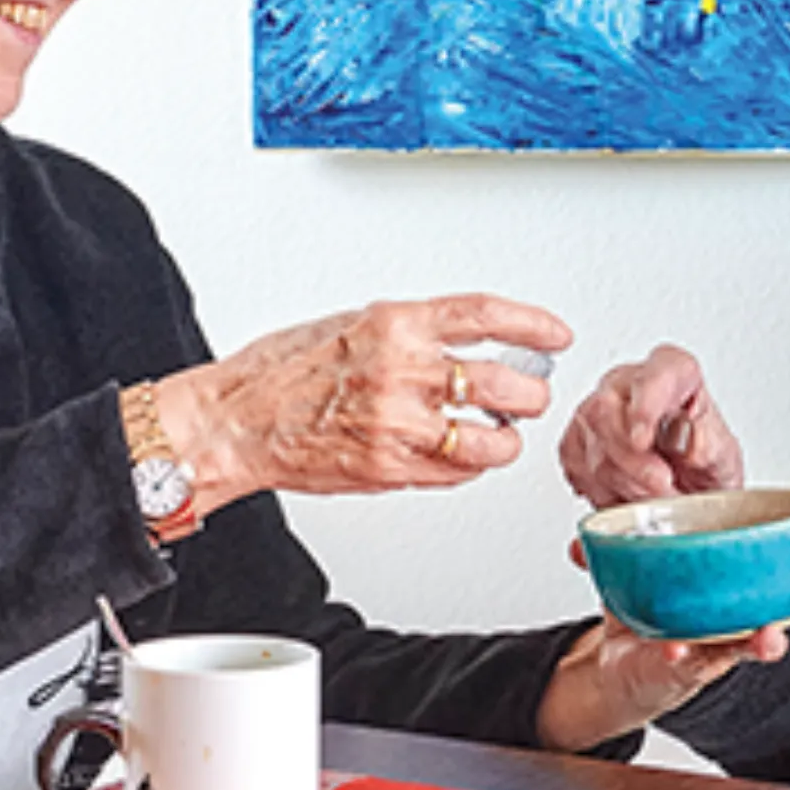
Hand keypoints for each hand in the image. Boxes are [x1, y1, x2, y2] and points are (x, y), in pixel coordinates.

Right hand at [159, 295, 571, 506]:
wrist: (235, 421)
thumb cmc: (280, 372)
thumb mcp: (351, 324)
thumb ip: (409, 332)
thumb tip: (460, 340)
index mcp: (394, 324)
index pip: (485, 316)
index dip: (532, 324)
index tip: (554, 334)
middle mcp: (403, 372)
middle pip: (506, 383)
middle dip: (531, 393)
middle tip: (531, 394)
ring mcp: (399, 425)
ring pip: (492, 440)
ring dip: (506, 438)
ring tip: (500, 432)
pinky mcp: (391, 469)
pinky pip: (456, 472)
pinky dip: (469, 465)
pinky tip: (461, 455)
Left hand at [535, 500, 789, 750]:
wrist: (616, 668)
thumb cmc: (650, 611)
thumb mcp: (639, 564)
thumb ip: (622, 542)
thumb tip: (586, 535)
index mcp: (749, 581)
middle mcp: (748, 616)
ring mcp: (724, 646)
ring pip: (762, 643)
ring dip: (771, 639)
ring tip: (774, 635)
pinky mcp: (694, 673)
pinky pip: (696, 664)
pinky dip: (687, 657)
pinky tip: (681, 650)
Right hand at [558, 344, 744, 506]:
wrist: (690, 492)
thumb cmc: (707, 465)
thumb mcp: (723, 457)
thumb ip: (704, 441)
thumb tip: (681, 432)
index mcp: (674, 372)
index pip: (654, 375)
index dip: (644, 406)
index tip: (643, 440)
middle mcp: (631, 383)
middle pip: (607, 412)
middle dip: (634, 464)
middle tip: (662, 487)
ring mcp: (599, 409)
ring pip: (592, 447)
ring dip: (625, 485)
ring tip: (655, 496)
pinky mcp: (578, 440)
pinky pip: (577, 468)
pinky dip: (604, 492)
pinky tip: (628, 493)